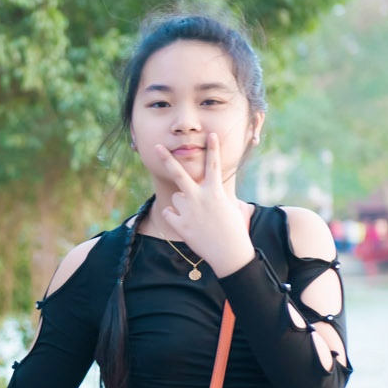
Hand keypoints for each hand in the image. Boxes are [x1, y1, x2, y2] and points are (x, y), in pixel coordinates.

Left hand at [154, 132, 254, 276]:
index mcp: (215, 192)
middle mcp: (200, 198)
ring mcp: (188, 211)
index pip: (213, 165)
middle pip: (179, 174)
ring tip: (196, 216)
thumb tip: (203, 193)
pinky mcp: (181, 225)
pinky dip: (175, 217)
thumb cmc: (232, 229)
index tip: (211, 134)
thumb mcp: (229, 207)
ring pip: (177, 198)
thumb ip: (214, 195)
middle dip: (166, 159)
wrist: (229, 253)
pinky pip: (170, 213)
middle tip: (155, 147)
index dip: (213, 148)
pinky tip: (187, 225)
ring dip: (183, 204)